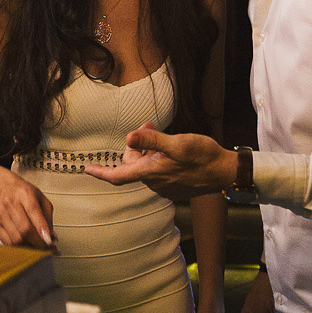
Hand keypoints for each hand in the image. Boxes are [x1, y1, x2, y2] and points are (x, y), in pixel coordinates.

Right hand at [0, 173, 54, 248]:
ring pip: (16, 240)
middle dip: (38, 243)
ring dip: (30, 248)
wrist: (3, 188)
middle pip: (24, 230)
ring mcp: (1, 214)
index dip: (42, 229)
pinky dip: (19, 248)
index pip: (33, 212)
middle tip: (47, 248)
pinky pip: (8, 243)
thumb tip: (51, 238)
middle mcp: (10, 203)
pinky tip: (27, 245)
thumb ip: (48, 218)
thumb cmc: (24, 194)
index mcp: (25, 194)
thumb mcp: (42, 199)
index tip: (50, 241)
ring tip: (38, 248)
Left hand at [84, 123, 230, 198]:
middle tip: (149, 125)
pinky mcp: (174, 185)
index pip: (118, 176)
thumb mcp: (177, 143)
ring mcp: (165, 186)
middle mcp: (155, 183)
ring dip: (148, 149)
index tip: (86, 169)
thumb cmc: (203, 156)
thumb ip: (152, 140)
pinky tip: (169, 147)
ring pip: (145, 166)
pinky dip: (157, 157)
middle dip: (136, 145)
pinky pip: (157, 171)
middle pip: (133, 164)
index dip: (101, 173)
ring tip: (160, 133)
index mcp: (152, 173)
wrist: (225, 172)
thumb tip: (129, 136)